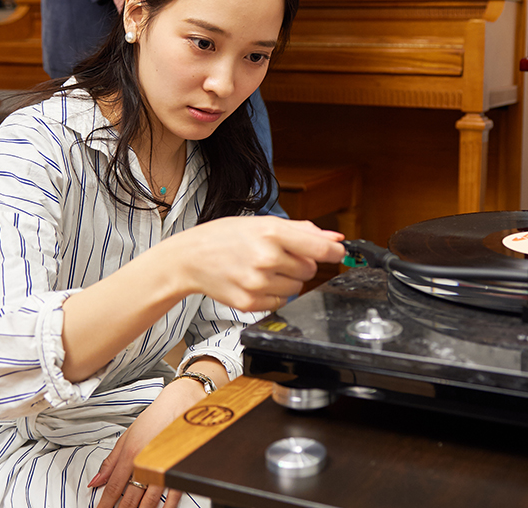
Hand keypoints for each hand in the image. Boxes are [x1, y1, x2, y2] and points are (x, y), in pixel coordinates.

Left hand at [91, 380, 203, 507]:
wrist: (183, 401)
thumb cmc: (157, 415)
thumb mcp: (128, 435)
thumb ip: (111, 461)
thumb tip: (95, 481)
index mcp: (131, 453)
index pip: (114, 487)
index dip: (105, 505)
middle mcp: (146, 462)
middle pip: (130, 498)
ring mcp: (164, 466)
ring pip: (149, 500)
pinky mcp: (179, 466)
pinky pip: (173, 493)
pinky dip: (166, 506)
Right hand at [168, 216, 344, 311]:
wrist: (189, 258)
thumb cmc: (225, 237)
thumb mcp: (263, 223)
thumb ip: (303, 230)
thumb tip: (336, 237)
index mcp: (271, 233)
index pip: (319, 248)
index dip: (334, 251)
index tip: (338, 252)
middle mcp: (266, 258)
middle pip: (310, 270)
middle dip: (300, 264)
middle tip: (278, 257)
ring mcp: (258, 283)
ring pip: (297, 288)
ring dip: (288, 280)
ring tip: (263, 269)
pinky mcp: (250, 303)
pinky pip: (281, 303)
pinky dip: (273, 295)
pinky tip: (255, 282)